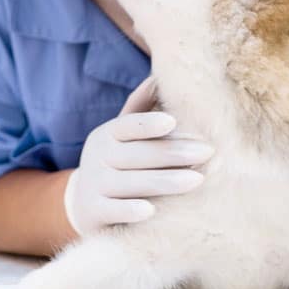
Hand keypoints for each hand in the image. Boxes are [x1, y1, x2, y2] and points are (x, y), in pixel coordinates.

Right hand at [63, 76, 214, 235]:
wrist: (83, 203)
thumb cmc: (116, 161)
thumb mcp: (122, 134)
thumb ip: (139, 107)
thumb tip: (158, 76)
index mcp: (107, 134)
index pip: (127, 125)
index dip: (148, 123)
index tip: (173, 121)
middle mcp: (98, 156)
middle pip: (136, 154)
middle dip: (173, 153)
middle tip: (206, 152)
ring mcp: (94, 185)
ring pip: (130, 183)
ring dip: (165, 182)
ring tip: (198, 180)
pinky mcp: (93, 213)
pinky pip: (114, 211)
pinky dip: (131, 211)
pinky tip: (153, 211)